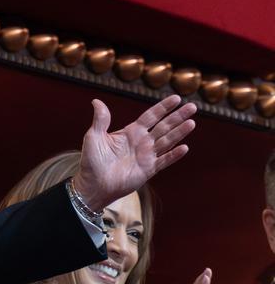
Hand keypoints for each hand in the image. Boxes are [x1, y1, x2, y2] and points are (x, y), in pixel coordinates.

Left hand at [72, 95, 195, 210]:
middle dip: (178, 117)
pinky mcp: (148, 170)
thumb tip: (96, 101)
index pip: (151, 116)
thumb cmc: (91, 161)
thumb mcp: (94, 137)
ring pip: (167, 141)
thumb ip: (100, 120)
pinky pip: (164, 161)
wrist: (93, 185)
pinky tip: (184, 147)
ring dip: (180, 132)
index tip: (176, 98)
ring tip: (192, 122)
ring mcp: (146, 156)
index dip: (163, 107)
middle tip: (193, 107)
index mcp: (130, 132)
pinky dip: (174, 155)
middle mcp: (142, 142)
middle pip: (164, 126)